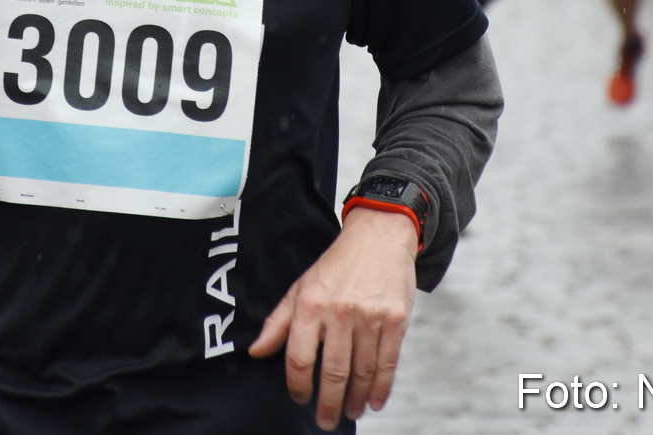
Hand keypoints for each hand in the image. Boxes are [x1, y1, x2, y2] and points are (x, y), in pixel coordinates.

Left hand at [250, 208, 417, 428]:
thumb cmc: (337, 264)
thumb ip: (278, 322)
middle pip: (333, 372)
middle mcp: (340, 312)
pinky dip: (381, 388)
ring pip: (362, 372)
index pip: (299, 358)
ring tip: (350, 412)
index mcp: (311, 305)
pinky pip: (388, 363)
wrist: (379, 235)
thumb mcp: (301, 286)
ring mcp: (370, 317)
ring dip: (355, 400)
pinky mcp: (396, 320)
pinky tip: (374, 401)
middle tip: (325, 421)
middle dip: (329, 404)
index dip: (298, 386)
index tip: (300, 398)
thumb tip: (256, 351)